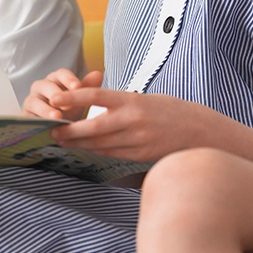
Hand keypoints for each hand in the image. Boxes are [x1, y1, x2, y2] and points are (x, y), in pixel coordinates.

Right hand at [22, 69, 102, 120]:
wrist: (57, 127)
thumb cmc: (69, 108)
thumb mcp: (80, 99)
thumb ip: (88, 87)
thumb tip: (99, 74)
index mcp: (56, 79)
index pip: (61, 74)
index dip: (69, 79)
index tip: (78, 87)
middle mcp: (41, 87)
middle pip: (46, 85)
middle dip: (56, 94)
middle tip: (67, 104)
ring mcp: (31, 100)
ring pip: (34, 101)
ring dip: (46, 110)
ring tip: (57, 118)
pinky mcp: (24, 115)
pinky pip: (26, 116)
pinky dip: (35, 121)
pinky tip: (44, 127)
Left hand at [49, 89, 213, 162]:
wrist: (201, 132)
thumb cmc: (173, 111)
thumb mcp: (148, 98)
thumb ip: (123, 103)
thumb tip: (97, 108)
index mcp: (133, 101)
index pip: (97, 97)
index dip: (74, 99)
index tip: (57, 99)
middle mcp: (133, 121)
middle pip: (92, 128)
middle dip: (69, 130)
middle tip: (51, 130)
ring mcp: (136, 141)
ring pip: (99, 144)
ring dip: (79, 144)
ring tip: (62, 141)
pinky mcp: (140, 156)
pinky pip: (112, 154)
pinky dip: (97, 151)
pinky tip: (86, 150)